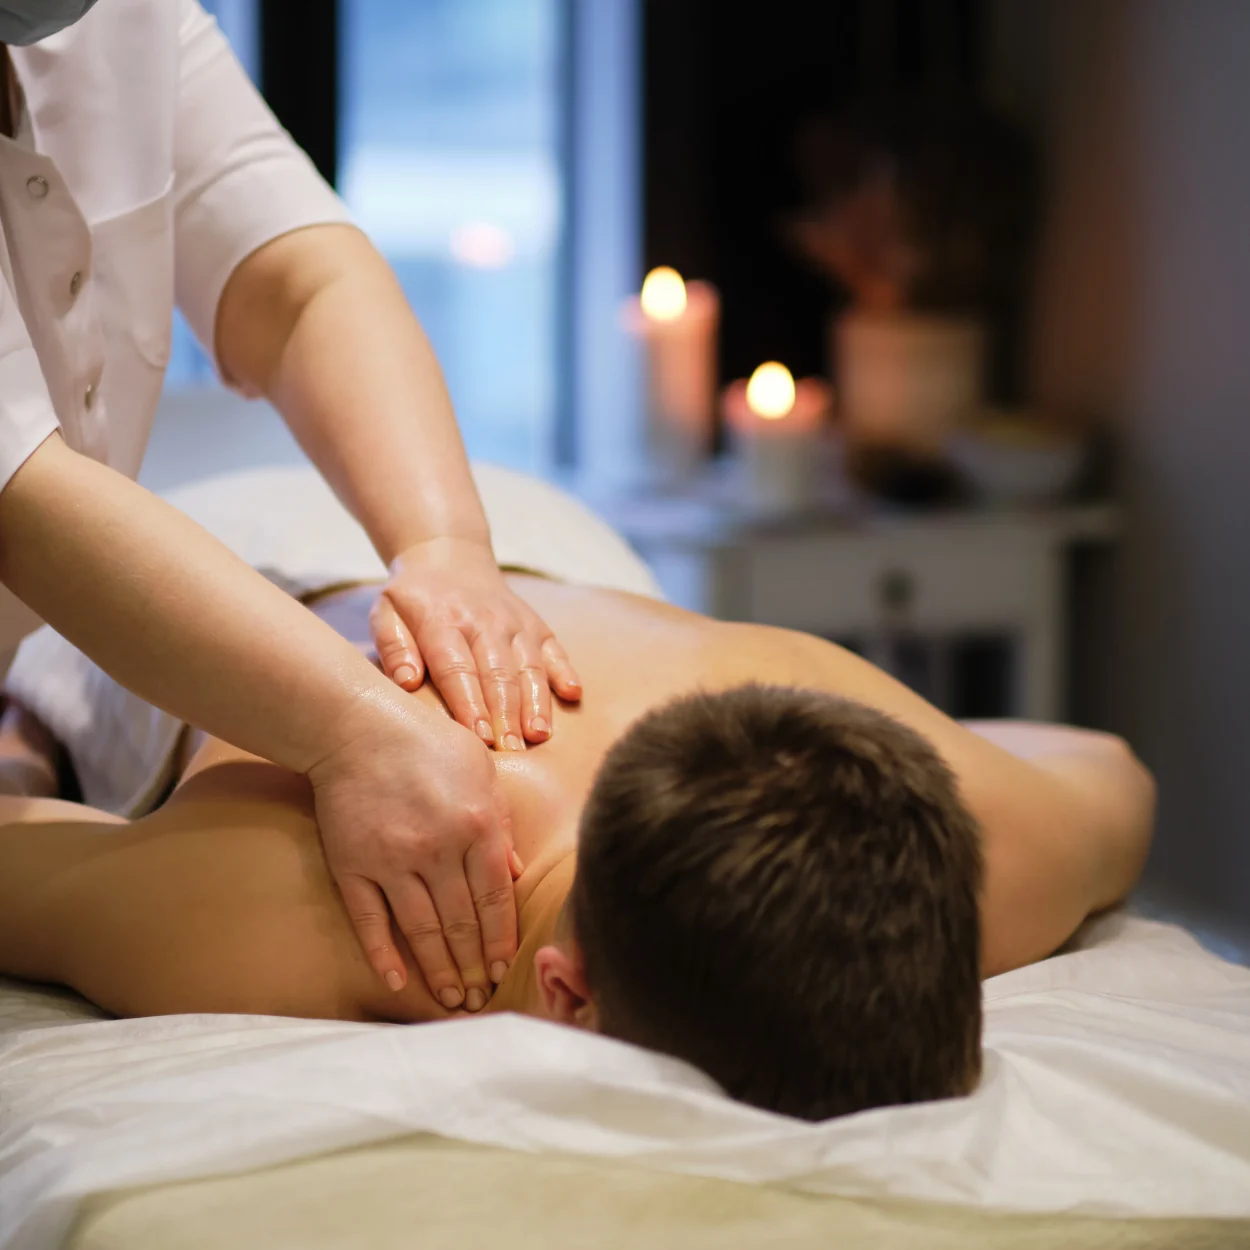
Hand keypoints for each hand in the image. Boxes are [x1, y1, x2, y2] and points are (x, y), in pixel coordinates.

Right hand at [308, 698, 522, 1008]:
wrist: (359, 727)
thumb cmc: (429, 743)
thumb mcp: (483, 771)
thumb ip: (501, 824)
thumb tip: (515, 876)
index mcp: (477, 827)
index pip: (496, 899)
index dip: (502, 940)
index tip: (506, 969)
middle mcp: (438, 850)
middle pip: (462, 923)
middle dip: (475, 967)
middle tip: (481, 999)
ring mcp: (392, 861)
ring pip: (422, 931)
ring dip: (439, 971)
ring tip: (451, 1001)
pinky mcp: (353, 866)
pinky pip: (370, 921)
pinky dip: (384, 954)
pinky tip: (397, 982)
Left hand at [369, 537, 581, 748]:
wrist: (449, 557)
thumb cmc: (413, 598)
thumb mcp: (386, 613)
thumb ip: (392, 647)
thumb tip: (406, 682)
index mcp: (443, 620)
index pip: (458, 668)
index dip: (469, 703)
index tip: (477, 737)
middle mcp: (485, 621)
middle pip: (499, 673)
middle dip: (506, 714)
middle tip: (511, 751)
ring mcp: (515, 622)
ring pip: (529, 666)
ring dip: (536, 702)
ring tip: (539, 735)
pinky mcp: (536, 626)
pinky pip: (554, 650)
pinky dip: (565, 671)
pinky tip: (573, 694)